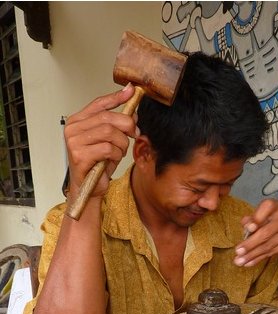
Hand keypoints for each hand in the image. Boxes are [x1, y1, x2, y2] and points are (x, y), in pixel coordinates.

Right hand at [64, 84, 138, 200]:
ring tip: (120, 151)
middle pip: (107, 118)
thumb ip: (117, 126)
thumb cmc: (97, 165)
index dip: (116, 97)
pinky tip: (113, 159)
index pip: (99, 104)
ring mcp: (74, 142)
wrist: (88, 188)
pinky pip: (107, 148)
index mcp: (78, 121)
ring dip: (122, 143)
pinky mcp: (79, 155)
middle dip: (126, 125)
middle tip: (135, 134)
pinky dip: (116, 154)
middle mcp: (73, 129)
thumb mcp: (110, 142)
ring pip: (109, 132)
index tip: (131, 91)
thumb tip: (133, 114)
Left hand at [234, 199, 277, 266]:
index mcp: (276, 206)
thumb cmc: (271, 221)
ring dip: (252, 255)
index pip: (266, 209)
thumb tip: (246, 224)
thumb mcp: (261, 216)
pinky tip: (249, 262)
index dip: (257, 219)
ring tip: (240, 261)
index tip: (249, 228)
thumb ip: (251, 219)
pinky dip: (258, 258)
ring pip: (267, 245)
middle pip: (266, 232)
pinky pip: (271, 253)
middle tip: (238, 252)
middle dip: (250, 244)